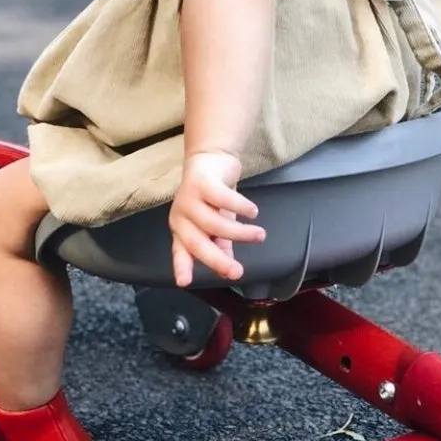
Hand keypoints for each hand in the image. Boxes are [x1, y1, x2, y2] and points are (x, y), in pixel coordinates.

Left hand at [168, 152, 265, 286]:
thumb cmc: (213, 196)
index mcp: (182, 229)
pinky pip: (222, 199)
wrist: (211, 158)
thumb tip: (228, 270)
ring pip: (213, 223)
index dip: (182, 267)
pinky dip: (240, 207)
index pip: (181, 251)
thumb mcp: (218, 223)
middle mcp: (181, 215)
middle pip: (197, 242)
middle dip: (217, 260)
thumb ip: (221, 245)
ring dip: (239, 233)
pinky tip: (252, 211)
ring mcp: (188, 198)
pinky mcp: (200, 182)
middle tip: (238, 272)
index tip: (184, 282)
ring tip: (259, 235)